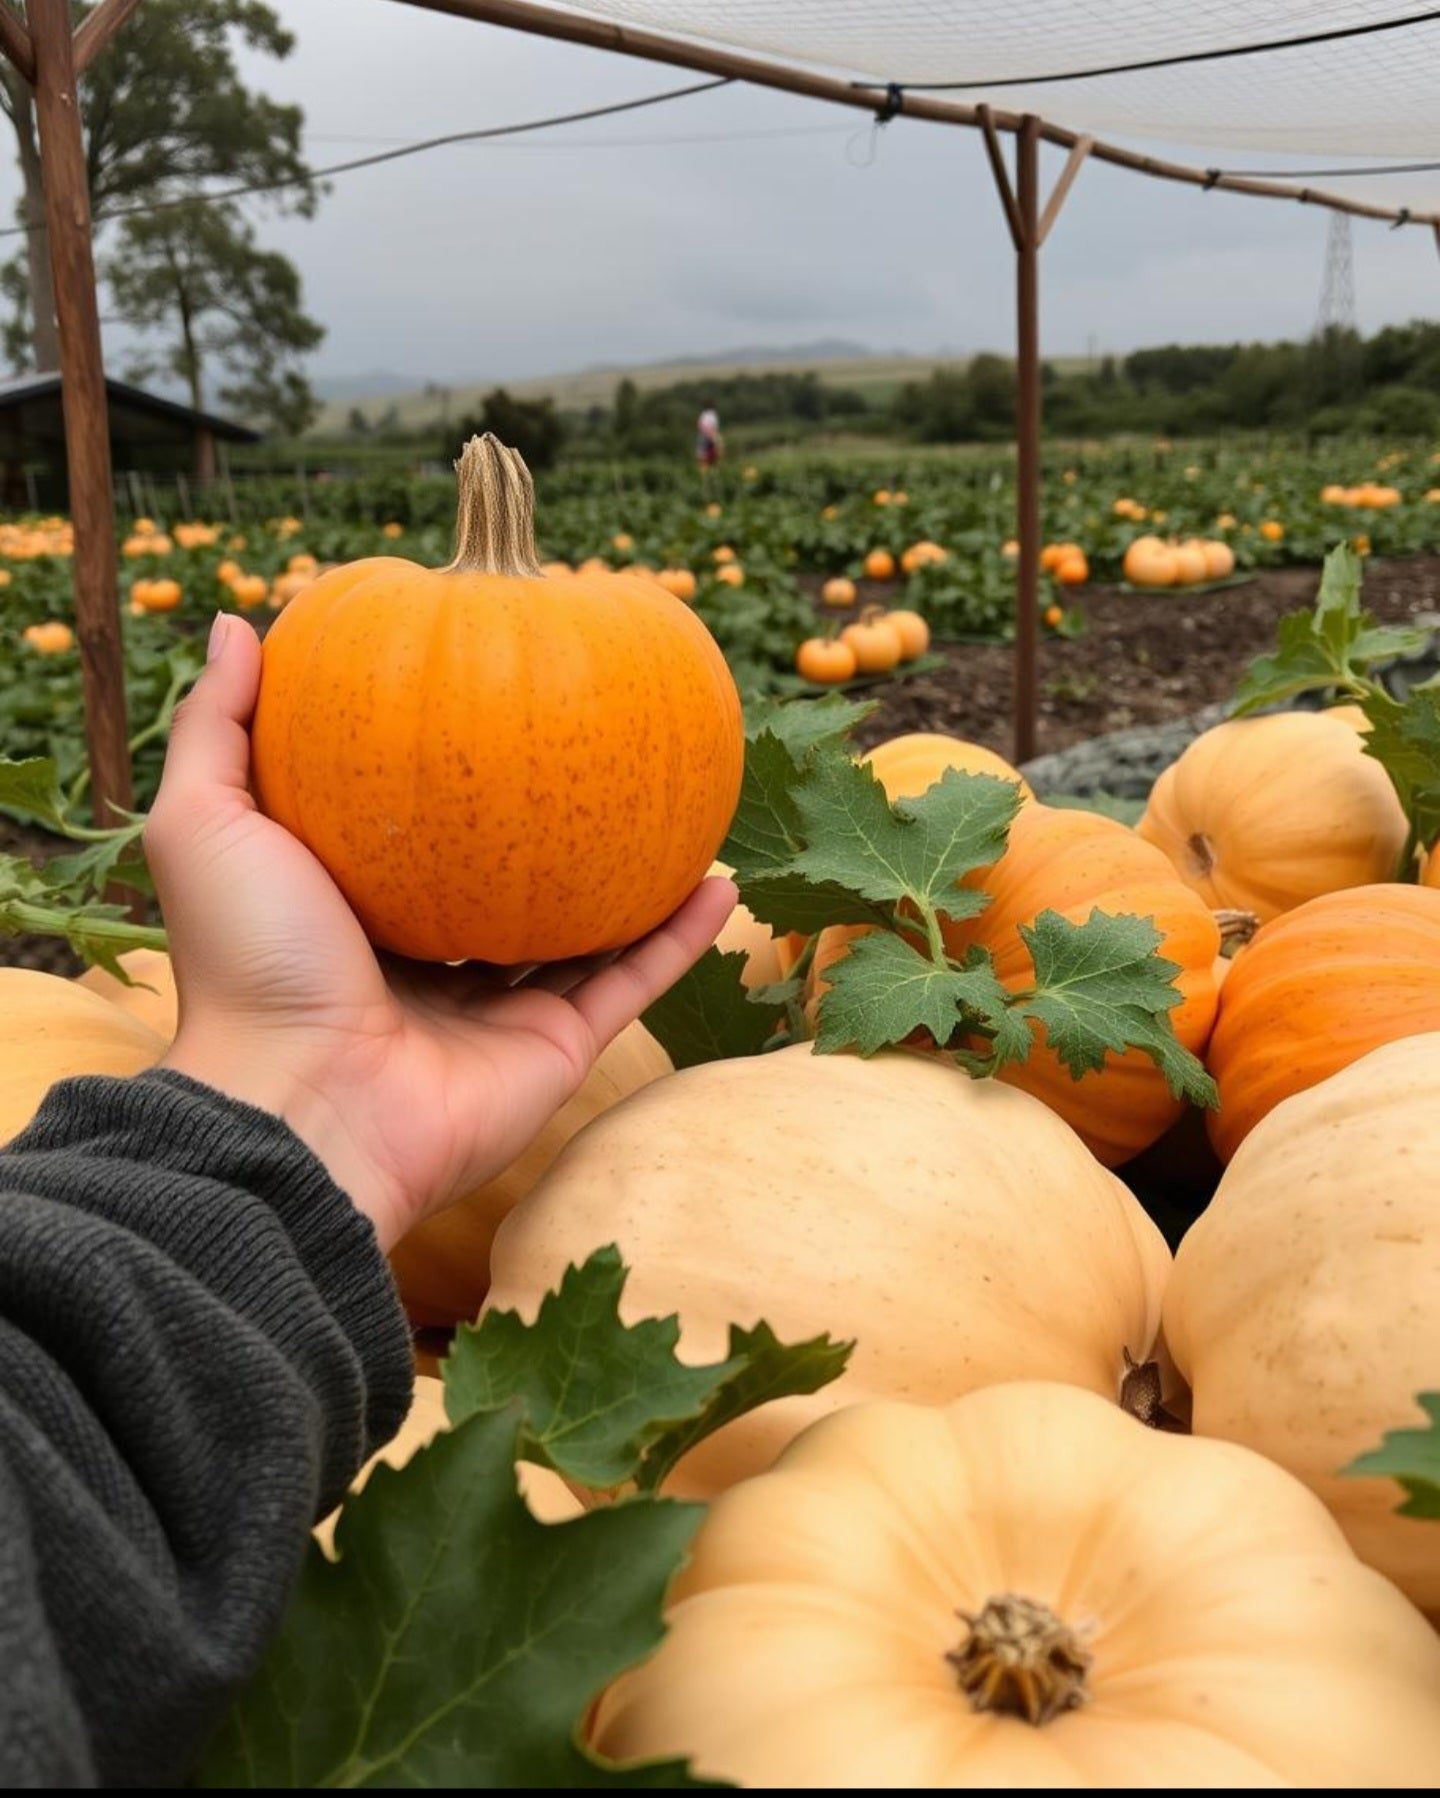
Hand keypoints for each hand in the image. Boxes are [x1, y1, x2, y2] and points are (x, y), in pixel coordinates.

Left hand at [145, 613, 735, 1251]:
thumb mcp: (206, 825)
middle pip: (510, 875)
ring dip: (635, 876)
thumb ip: (219, 724)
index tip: (493, 693)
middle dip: (553, 821)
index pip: (419, 827)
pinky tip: (722, 879)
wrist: (303, 1108)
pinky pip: (633, 981)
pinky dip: (682, 937)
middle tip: (600, 743)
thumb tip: (241, 619)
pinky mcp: (554, 1046)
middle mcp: (433, 958)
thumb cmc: (249, 965)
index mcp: (359, 908)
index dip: (452, 766)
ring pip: (586, 930)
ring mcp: (499, 1006)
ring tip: (683, 805)